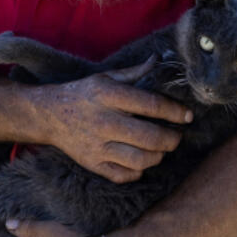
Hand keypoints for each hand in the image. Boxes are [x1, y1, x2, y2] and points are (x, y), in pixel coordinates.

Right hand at [30, 58, 191, 182]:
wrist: (49, 115)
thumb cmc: (83, 94)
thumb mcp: (106, 77)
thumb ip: (135, 73)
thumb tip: (160, 61)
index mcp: (108, 95)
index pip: (151, 104)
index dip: (175, 112)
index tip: (187, 116)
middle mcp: (103, 121)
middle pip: (150, 137)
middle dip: (172, 139)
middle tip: (176, 136)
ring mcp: (97, 146)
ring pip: (140, 160)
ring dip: (158, 156)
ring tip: (160, 149)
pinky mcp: (92, 163)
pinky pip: (124, 175)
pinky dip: (138, 171)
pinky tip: (140, 160)